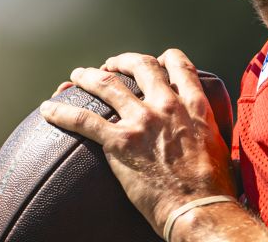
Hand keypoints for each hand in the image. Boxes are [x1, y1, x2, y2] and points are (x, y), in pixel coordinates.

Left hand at [39, 49, 236, 232]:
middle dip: (122, 61)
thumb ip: (209, 132)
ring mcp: (141, 122)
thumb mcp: (220, 147)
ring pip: (108, 84)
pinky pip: (83, 120)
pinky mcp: (120, 142)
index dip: (164, 58)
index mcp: (193, 106)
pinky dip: (62, 112)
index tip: (155, 60)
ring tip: (77, 75)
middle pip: (140, 66)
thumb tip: (209, 139)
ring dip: (89, 76)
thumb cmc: (213, 188)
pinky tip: (48, 109)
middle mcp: (167, 106)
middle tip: (110, 65)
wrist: (200, 209)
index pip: (179, 66)